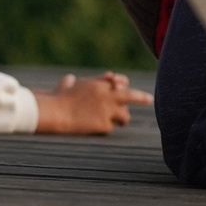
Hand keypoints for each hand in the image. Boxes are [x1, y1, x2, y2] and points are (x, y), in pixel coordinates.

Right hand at [31, 71, 151, 134]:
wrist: (56, 112)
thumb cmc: (59, 97)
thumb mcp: (71, 83)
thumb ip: (85, 81)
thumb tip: (87, 77)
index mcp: (101, 84)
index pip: (124, 83)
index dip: (129, 87)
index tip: (142, 91)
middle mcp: (108, 96)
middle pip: (132, 96)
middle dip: (142, 98)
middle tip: (149, 99)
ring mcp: (108, 110)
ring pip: (124, 116)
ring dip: (121, 118)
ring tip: (119, 121)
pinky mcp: (104, 124)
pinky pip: (109, 127)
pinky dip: (103, 128)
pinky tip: (94, 128)